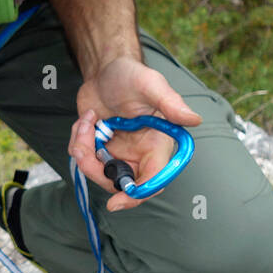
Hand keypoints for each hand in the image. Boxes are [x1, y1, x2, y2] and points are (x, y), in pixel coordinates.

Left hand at [67, 56, 201, 211]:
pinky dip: (78, 139)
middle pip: (119, 182)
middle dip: (95, 169)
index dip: (136, 196)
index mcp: (157, 145)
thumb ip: (171, 104)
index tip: (115, 202)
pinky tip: (86, 119)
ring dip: (83, 149)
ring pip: (97, 171)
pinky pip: (83, 157)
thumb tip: (193, 120)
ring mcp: (117, 153)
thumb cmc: (132, 76)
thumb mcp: (151, 85)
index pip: (152, 180)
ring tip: (86, 122)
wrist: (106, 70)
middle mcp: (139, 154)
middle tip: (83, 147)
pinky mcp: (98, 148)